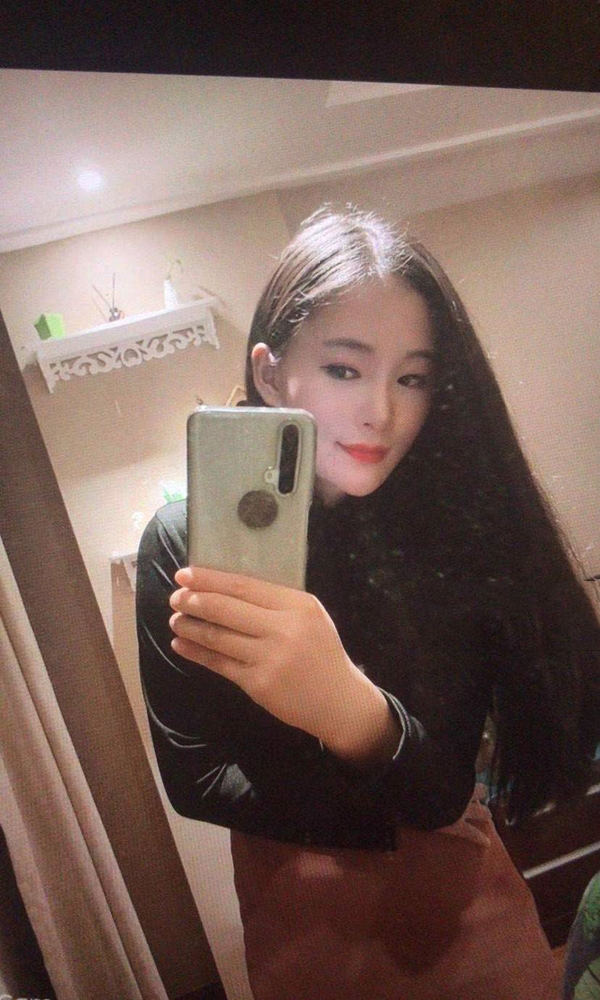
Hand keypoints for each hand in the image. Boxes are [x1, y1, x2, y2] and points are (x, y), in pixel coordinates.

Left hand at [169, 566, 399, 764]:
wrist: (338, 700)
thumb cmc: (321, 652)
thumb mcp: (309, 617)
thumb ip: (276, 602)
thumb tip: (225, 587)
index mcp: (297, 605)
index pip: (244, 586)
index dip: (210, 579)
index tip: (185, 575)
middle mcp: (283, 629)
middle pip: (226, 609)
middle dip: (194, 600)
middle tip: (175, 597)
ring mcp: (269, 658)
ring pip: (218, 637)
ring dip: (191, 626)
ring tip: (175, 619)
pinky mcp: (258, 683)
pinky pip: (219, 663)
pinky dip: (196, 653)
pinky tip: (181, 644)